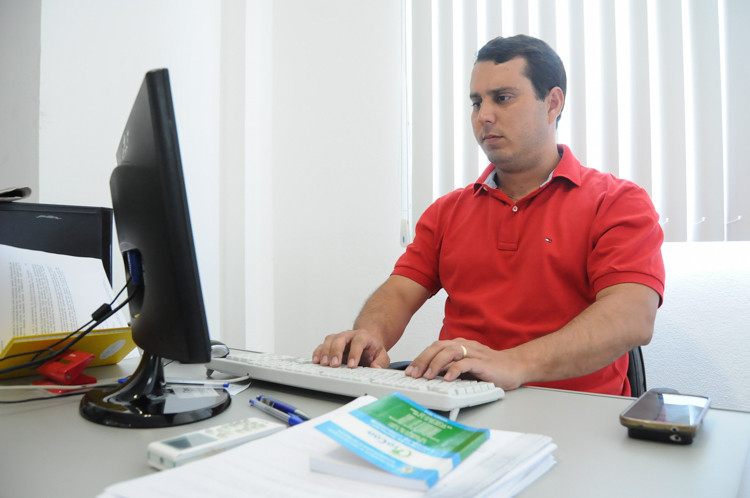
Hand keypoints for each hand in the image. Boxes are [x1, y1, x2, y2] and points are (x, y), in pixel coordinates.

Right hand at [312, 329, 390, 368]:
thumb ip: (381, 362)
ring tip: (324, 364)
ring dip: (325, 352)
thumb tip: (376, 368)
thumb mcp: (381, 355)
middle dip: (336, 351)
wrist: (366, 341)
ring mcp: (339, 338)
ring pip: (330, 340)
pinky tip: (316, 361)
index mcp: (363, 336)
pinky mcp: (330, 344)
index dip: (354, 353)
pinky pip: (322, 345)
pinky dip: (318, 352)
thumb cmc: (372, 349)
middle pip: (340, 339)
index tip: (352, 365)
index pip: (358, 342)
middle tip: (334, 364)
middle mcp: (349, 335)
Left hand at [405, 339, 525, 390]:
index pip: (434, 347)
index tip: (409, 371)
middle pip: (438, 347)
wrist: (516, 366)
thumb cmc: (491, 368)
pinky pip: (466, 364)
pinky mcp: (483, 363)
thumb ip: (451, 366)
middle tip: (413, 374)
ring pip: (449, 352)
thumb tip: (430, 375)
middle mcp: (465, 346)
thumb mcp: (466, 366)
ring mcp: (474, 353)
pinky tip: (447, 379)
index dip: (420, 358)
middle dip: (423, 360)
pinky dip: (454, 370)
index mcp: (459, 345)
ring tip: (427, 376)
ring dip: (436, 364)